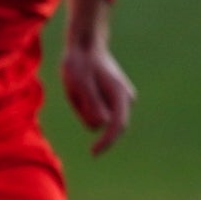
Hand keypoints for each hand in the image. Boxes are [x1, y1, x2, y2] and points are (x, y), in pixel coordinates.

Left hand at [61, 40, 134, 155]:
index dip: (106, 142)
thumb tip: (102, 124)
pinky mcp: (111, 99)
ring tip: (78, 88)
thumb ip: (91, 102)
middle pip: (103, 123)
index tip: (93, 153)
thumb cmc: (80, 63)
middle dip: (85, 114)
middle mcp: (125, 99)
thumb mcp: (80, 82)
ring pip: (95, 117)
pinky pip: (92, 111)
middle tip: (75, 90)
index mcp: (120, 95)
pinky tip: (81, 89)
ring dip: (82, 108)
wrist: (85, 46)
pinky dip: (82, 104)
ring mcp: (119, 99)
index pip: (117, 126)